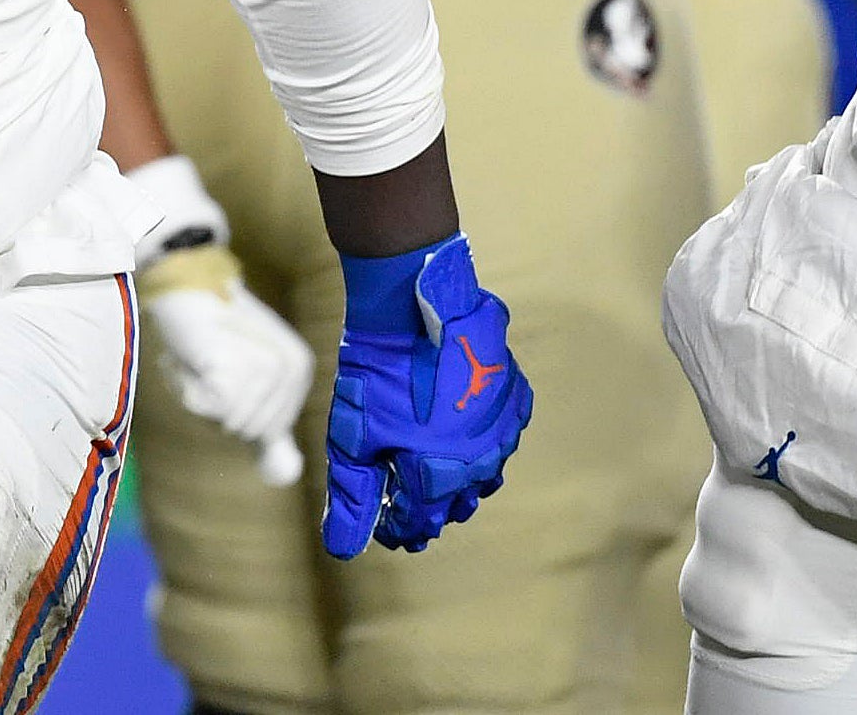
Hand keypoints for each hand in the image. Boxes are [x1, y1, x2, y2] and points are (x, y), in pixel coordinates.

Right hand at [126, 154, 312, 482]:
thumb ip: (267, 427)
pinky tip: (189, 357)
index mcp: (299, 370)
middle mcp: (291, 369)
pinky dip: (188, 388)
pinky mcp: (236, 369)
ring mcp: (266, 370)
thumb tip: (287, 473)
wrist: (185, 284)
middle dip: (216, 405)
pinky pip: (205, 407)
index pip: (267, 431)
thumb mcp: (245, 380)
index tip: (226, 370)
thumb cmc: (211, 332)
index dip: (234, 410)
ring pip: (225, 421)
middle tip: (210, 361)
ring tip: (200, 356)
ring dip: (200, 394)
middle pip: (246, 430)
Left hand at [320, 233, 530, 555]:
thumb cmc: (378, 374)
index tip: (384, 525)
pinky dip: (484, 441)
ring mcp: (502, 428)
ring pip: (484, 472)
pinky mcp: (513, 395)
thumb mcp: (354, 441)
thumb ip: (352, 499)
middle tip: (409, 502)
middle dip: (430, 508)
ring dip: (460, 478)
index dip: (397, 529)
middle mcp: (480, 461)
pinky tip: (466, 432)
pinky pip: (503, 434)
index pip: (418, 523)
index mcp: (439, 477)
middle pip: (455, 503)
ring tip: (439, 473)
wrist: (413, 305)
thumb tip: (343, 549)